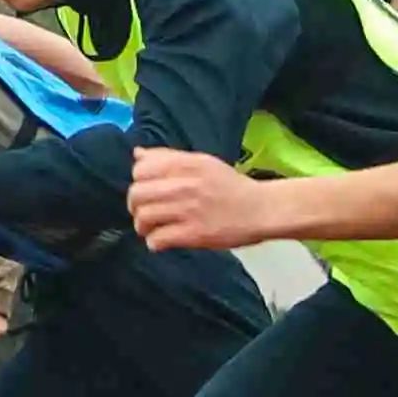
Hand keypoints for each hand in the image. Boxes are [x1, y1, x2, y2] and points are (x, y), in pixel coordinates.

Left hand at [123, 146, 277, 252]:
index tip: (149, 191)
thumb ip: (169, 158)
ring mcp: (188, 210)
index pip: (140, 169)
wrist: (262, 209)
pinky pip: (158, 239)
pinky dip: (155, 243)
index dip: (139, 182)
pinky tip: (163, 241)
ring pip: (144, 217)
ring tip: (153, 229)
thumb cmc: (232, 186)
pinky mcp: (194, 234)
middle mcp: (184, 185)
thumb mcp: (203, 163)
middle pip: (137, 194)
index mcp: (186, 165)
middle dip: (135, 206)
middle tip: (146, 213)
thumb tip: (138, 154)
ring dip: (143, 226)